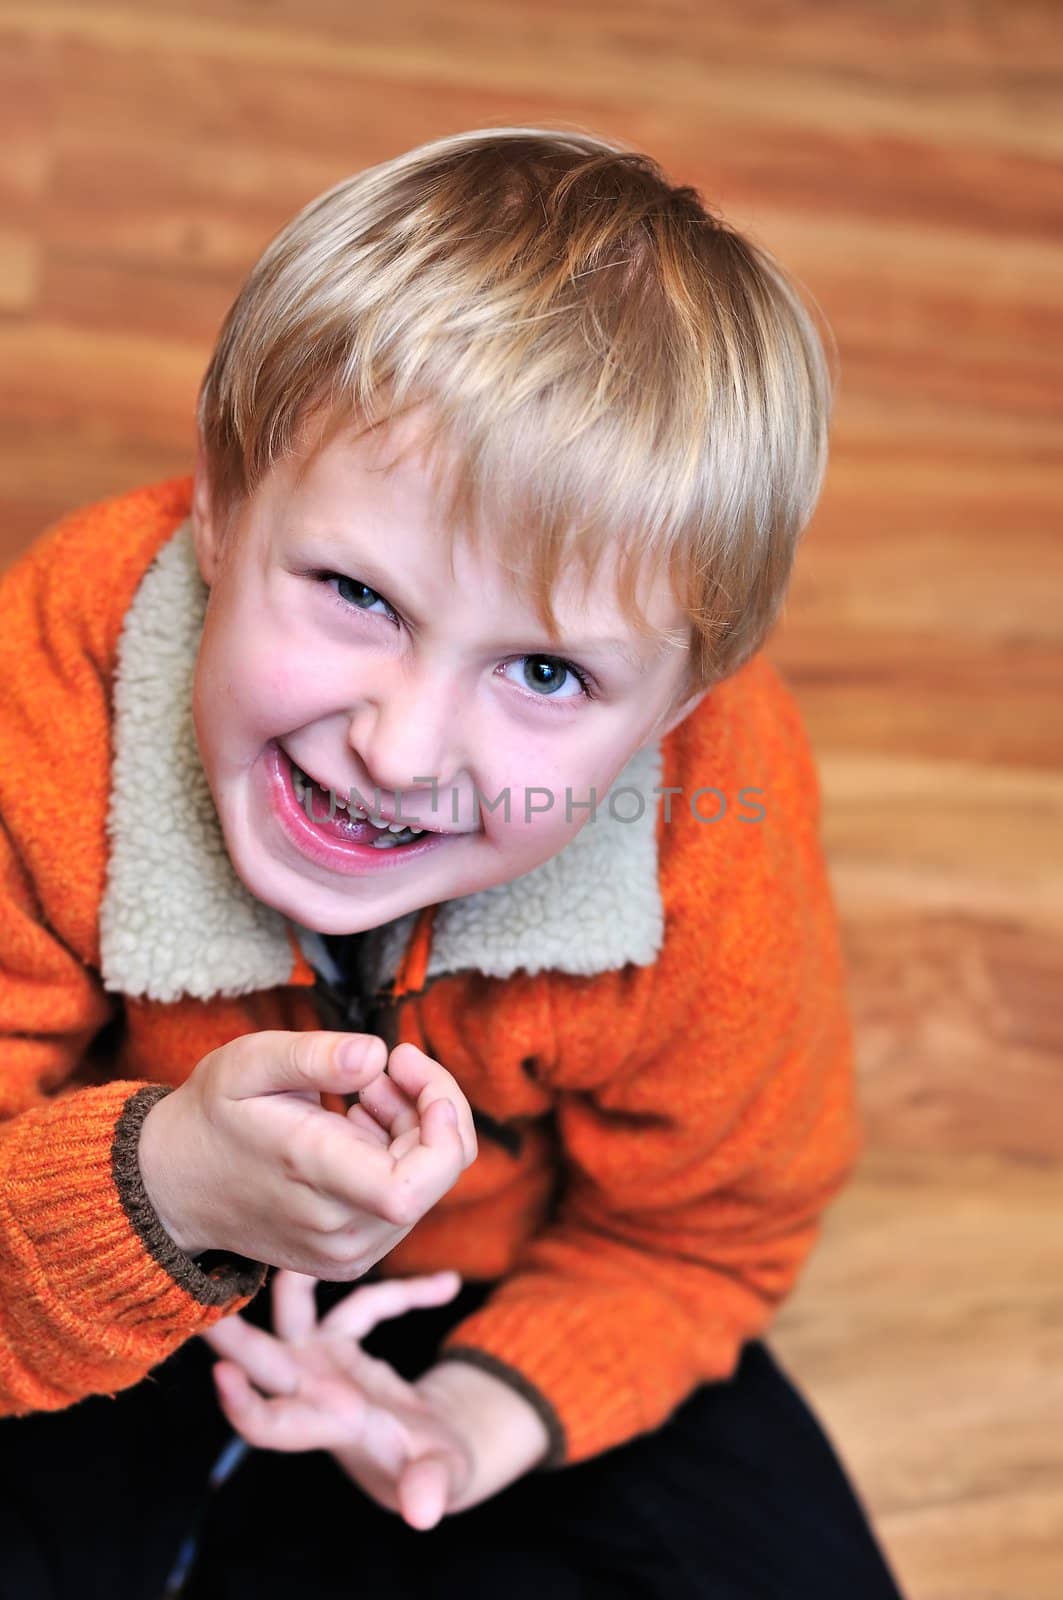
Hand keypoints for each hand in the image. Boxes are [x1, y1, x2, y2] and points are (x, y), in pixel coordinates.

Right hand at [137, 1032, 476, 1275]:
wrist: (176, 1186)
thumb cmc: (214, 1114)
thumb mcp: (249, 1063)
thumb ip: (314, 1055)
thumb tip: (376, 1055)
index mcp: (312, 1175)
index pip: (413, 1186)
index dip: (443, 1129)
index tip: (414, 1072)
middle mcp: (336, 1229)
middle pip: (434, 1175)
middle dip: (430, 1106)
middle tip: (389, 1066)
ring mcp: (345, 1253)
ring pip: (426, 1187)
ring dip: (414, 1129)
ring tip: (362, 1093)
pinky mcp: (350, 1259)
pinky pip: (405, 1204)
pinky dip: (400, 1157)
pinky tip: (357, 1127)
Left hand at [203, 1268, 477, 1529]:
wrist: (427, 1455)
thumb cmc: (430, 1469)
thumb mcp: (440, 1477)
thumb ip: (430, 1487)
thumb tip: (423, 1514)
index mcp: (330, 1426)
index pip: (271, 1424)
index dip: (242, 1405)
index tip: (221, 1374)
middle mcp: (316, 1391)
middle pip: (264, 1360)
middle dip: (232, 1334)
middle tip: (201, 1288)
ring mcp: (324, 1362)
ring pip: (296, 1313)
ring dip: (296, 1279)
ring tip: (303, 1235)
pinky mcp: (344, 1342)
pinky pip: (366, 1303)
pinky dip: (405, 1294)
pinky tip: (447, 1287)